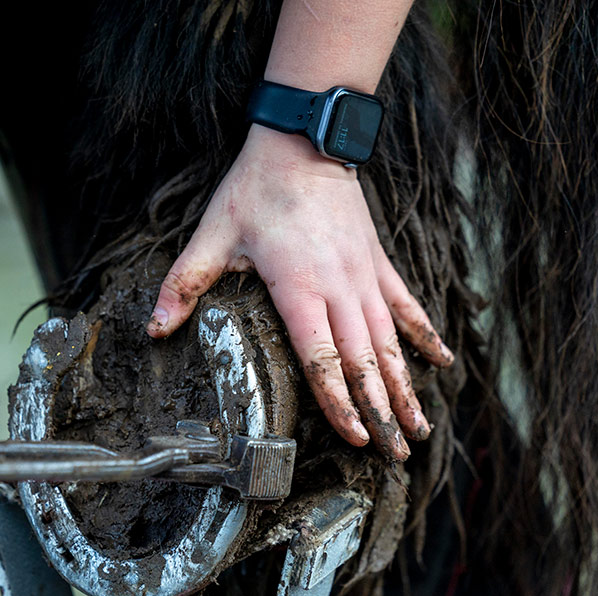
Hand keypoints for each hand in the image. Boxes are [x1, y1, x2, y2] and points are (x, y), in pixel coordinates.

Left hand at [147, 126, 453, 460]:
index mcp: (299, 287)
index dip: (339, 402)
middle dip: (381, 411)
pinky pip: (406, 305)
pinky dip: (424, 336)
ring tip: (421, 428)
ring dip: (406, 387)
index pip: (321, 358)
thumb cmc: (256, 188)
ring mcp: (364, 276)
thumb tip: (155, 329)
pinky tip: (443, 364)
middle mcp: (339, 287)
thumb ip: (184, 284)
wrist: (304, 140)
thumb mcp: (212, 235)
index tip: (356, 438)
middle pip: (365, 361)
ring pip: (391, 341)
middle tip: (397, 454)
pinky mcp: (378, 262)